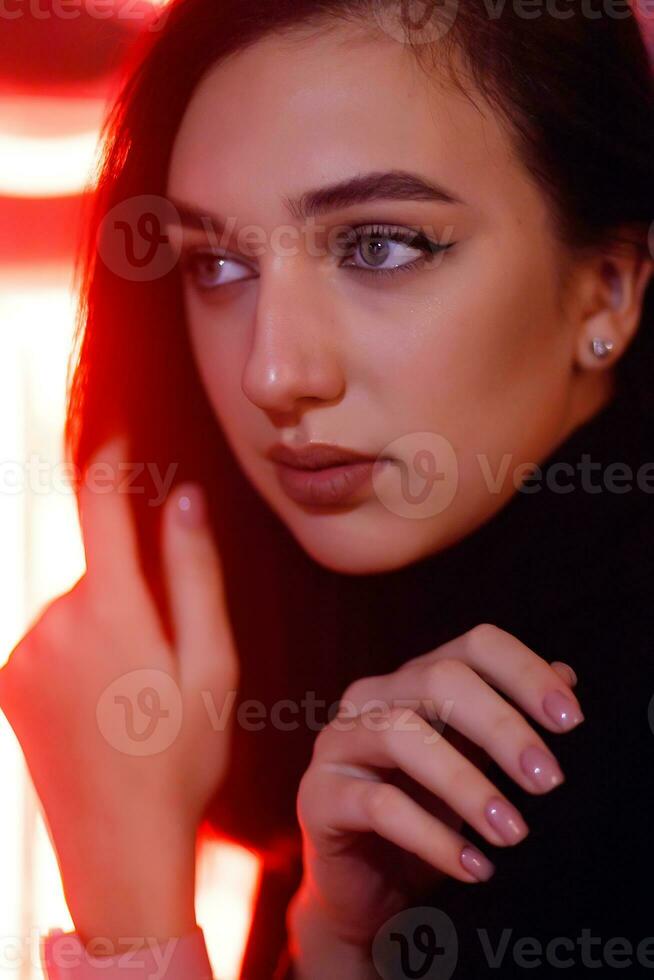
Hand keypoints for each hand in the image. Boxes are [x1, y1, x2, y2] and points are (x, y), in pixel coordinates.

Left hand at [0, 435, 238, 948]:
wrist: (117, 846)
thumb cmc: (182, 758)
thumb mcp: (212, 665)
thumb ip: (195, 574)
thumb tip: (183, 498)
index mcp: (113, 613)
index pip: (102, 506)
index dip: (110, 459)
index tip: (117, 431)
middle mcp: (55, 621)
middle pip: (101, 566)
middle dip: (135, 589)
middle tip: (166, 662)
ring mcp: (25, 651)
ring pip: (78, 601)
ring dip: (109, 623)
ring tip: (134, 696)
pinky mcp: (8, 677)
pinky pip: (52, 633)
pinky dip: (80, 647)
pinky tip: (101, 704)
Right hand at [291, 623, 581, 955]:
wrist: (363, 887)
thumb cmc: (423, 815)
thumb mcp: (474, 763)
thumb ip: (508, 716)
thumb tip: (567, 675)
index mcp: (413, 680)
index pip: (473, 648)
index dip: (524, 673)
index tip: (571, 721)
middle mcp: (372, 698)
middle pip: (439, 679)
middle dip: (502, 726)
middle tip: (548, 780)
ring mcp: (339, 742)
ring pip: (402, 734)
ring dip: (466, 784)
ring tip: (513, 832)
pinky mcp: (319, 795)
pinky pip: (377, 804)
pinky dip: (432, 836)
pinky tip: (473, 865)